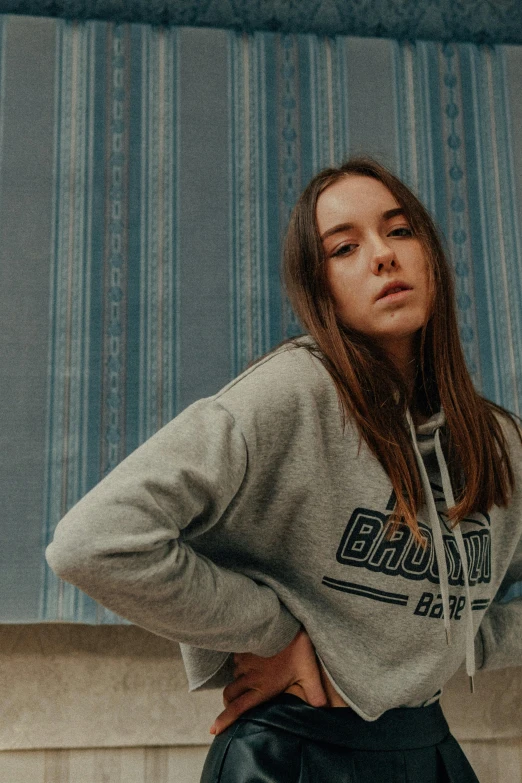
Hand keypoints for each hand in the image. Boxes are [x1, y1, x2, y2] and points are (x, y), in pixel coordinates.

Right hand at [209, 628, 327, 734]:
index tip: (214, 730)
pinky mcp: (242, 648)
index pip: (239, 708)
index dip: (224, 721)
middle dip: (228, 703)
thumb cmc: (298, 649)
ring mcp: (244, 662)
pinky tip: (248, 662)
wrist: (285, 623)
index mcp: (263, 687)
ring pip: (233, 676)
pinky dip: (239, 664)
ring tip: (246, 681)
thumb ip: (314, 692)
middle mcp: (250, 677)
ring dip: (237, 681)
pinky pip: (235, 659)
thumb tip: (322, 707)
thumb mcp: (309, 673)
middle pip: (229, 695)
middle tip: (233, 705)